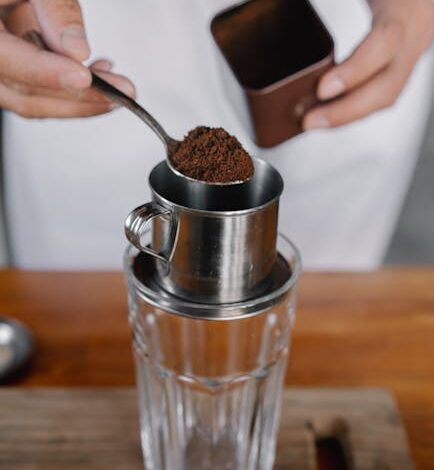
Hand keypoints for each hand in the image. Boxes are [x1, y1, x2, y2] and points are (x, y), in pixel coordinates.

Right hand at [0, 0, 134, 117]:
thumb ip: (55, 8)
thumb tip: (77, 51)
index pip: (4, 60)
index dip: (46, 72)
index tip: (82, 77)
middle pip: (24, 92)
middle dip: (78, 96)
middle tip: (122, 90)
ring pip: (32, 102)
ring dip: (79, 101)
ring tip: (117, 86)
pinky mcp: (10, 78)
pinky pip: (35, 96)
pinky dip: (70, 95)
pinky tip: (97, 78)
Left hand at [303, 0, 433, 129]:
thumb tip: (269, 1)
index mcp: (404, 7)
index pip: (386, 42)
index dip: (355, 71)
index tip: (322, 89)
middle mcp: (415, 32)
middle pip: (387, 87)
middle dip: (345, 112)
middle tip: (310, 122)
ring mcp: (413, 51)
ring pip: (386, 96)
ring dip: (347, 116)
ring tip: (314, 122)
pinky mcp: (403, 61)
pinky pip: (382, 92)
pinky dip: (354, 107)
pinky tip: (329, 110)